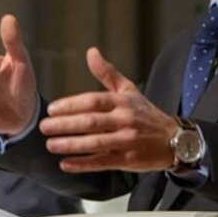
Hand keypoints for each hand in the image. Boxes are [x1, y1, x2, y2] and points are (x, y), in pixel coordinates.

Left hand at [39, 47, 179, 172]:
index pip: (93, 101)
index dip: (71, 105)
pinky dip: (83, 164)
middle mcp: (125, 120)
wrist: (175, 139)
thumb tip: (90, 52)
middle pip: (91, 122)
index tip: (51, 109)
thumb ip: (107, 73)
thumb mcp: (128, 90)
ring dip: (71, 145)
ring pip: (95, 142)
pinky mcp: (129, 160)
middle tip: (43, 127)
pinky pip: (102, 162)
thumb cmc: (145, 114)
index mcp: (122, 101)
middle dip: (65, 125)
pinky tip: (65, 164)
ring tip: (50, 145)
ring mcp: (127, 141)